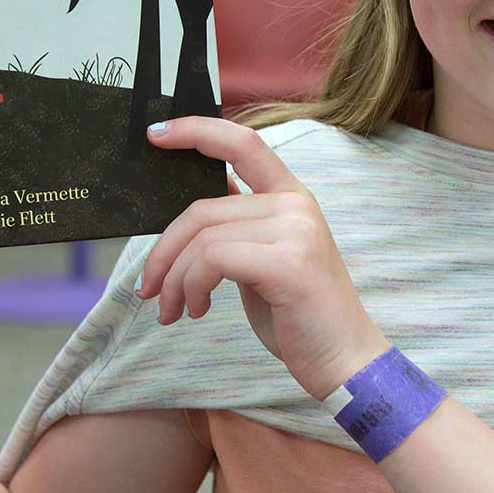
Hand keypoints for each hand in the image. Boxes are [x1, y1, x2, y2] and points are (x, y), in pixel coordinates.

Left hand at [141, 117, 390, 401]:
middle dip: (163, 251)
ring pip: (202, 238)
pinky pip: (213, 259)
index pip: (243, 143)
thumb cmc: (299, 314)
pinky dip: (191, 286)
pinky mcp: (287, 262)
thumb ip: (236, 229)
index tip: (156, 135)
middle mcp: (295, 205)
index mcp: (291, 197)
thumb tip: (186, 216)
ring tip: (173, 309)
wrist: (345, 361)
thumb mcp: (264, 259)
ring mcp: (295, 230)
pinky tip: (196, 309)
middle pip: (201, 209)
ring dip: (174, 279)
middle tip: (148, 288)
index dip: (197, 131)